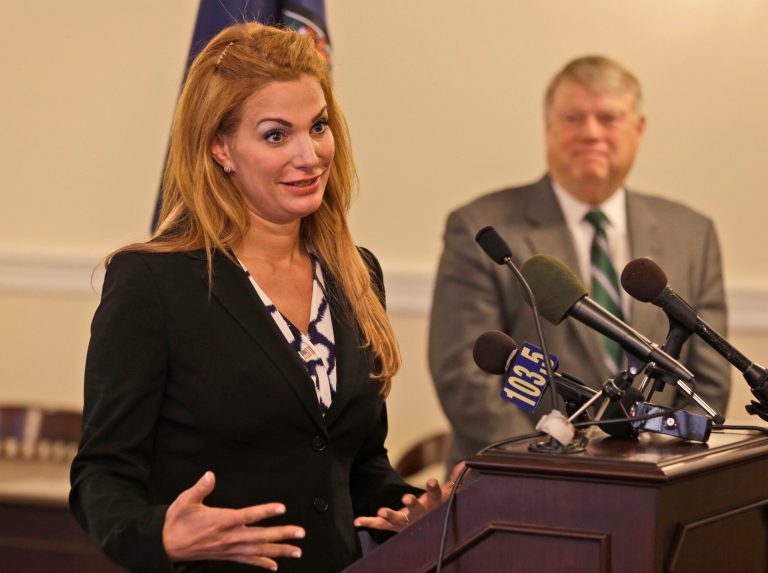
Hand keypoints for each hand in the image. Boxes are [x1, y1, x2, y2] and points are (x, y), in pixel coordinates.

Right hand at [162, 471, 304, 569]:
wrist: (166, 545)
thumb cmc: (177, 521)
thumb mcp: (185, 501)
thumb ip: (200, 488)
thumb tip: (210, 475)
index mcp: (221, 521)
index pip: (248, 516)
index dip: (265, 511)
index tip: (282, 508)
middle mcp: (229, 536)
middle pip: (260, 536)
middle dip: (282, 534)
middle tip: (301, 533)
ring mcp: (229, 548)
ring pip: (258, 551)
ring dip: (279, 551)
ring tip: (297, 551)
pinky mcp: (227, 555)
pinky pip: (248, 561)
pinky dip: (263, 563)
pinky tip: (275, 565)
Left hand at [353, 462, 464, 532]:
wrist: (428, 530)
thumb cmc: (437, 508)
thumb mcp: (448, 494)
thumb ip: (454, 479)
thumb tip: (464, 463)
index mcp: (433, 504)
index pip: (435, 495)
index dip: (433, 489)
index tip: (430, 481)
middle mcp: (420, 514)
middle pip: (417, 509)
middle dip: (412, 503)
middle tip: (406, 497)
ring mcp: (407, 521)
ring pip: (398, 520)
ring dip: (389, 515)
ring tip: (380, 511)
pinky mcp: (394, 526)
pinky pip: (380, 526)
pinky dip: (369, 523)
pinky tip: (357, 521)